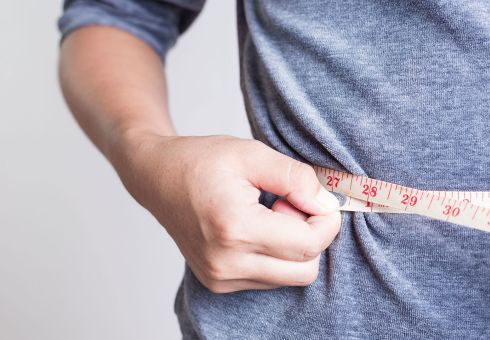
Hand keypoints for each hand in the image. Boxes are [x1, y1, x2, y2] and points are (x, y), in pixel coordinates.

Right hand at [114, 133, 340, 292]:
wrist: (156, 177)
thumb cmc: (200, 161)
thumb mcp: (252, 153)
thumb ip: (296, 178)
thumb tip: (327, 204)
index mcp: (235, 228)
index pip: (308, 244)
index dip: (327, 220)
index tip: (319, 198)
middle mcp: (226, 263)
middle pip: (305, 270)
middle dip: (312, 236)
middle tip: (290, 205)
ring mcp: (220, 278)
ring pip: (290, 278)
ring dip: (294, 248)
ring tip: (271, 215)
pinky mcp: (218, 283)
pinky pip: (269, 279)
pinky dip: (276, 256)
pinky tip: (258, 229)